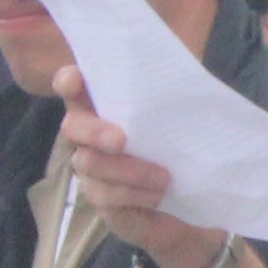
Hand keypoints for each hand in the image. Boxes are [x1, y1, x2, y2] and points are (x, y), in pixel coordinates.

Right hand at [47, 59, 182, 227]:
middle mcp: (90, 133)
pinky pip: (105, 196)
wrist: (197, 197)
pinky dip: (135, 194)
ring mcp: (91, 167)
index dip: (69, 81)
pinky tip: (158, 194)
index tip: (75, 80)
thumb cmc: (186, 144)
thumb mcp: (186, 115)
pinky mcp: (101, 198)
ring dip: (129, 170)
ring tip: (164, 177)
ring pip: (90, 164)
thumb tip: (187, 69)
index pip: (73, 85)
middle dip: (94, 131)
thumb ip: (176, 91)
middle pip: (72, 126)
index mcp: (106, 103)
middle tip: (120, 141)